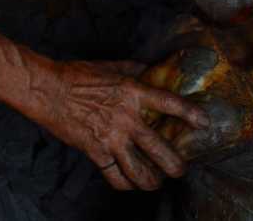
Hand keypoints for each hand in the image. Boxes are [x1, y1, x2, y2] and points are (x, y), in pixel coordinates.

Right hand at [36, 60, 208, 190]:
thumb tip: (153, 68)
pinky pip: (113, 175)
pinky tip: (130, 185)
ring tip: (158, 183)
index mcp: (134, 93)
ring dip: (151, 180)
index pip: (169, 104)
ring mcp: (111, 137)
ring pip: (138, 168)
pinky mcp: (95, 150)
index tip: (204, 123)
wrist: (48, 90)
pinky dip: (124, 184)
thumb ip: (136, 70)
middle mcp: (127, 117)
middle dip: (174, 163)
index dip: (190, 114)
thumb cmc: (79, 75)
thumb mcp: (114, 67)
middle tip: (182, 169)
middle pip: (158, 147)